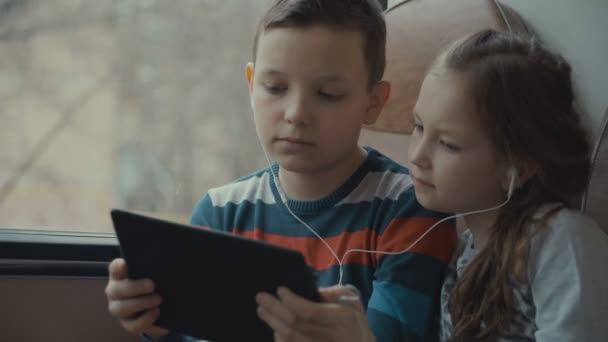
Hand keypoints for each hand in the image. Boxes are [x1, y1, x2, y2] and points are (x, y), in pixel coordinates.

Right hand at [105, 258, 168, 336]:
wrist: (160, 306)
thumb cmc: (154, 285)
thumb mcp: (152, 275)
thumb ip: (152, 269)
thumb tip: (163, 264)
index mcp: (120, 277)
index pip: (114, 269)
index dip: (117, 266)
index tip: (124, 263)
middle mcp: (115, 293)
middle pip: (115, 290)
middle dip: (134, 287)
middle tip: (152, 285)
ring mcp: (120, 309)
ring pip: (122, 308)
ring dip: (141, 303)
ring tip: (158, 299)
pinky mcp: (128, 324)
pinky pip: (133, 325)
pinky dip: (146, 319)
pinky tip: (157, 311)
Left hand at [256, 286, 375, 341]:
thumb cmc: (355, 322)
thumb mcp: (352, 302)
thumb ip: (334, 293)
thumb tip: (312, 289)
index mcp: (341, 319)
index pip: (310, 312)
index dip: (292, 301)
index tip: (280, 290)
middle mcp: (331, 338)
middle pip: (296, 326)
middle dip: (275, 311)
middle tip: (260, 298)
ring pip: (292, 340)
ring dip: (273, 324)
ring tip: (262, 311)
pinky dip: (280, 340)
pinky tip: (274, 328)